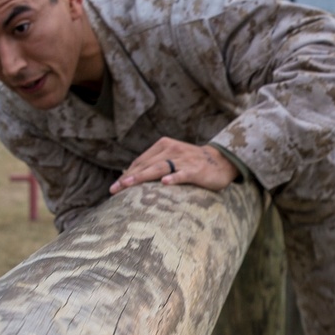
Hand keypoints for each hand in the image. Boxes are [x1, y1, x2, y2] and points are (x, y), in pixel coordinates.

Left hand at [109, 139, 238, 194]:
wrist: (220, 161)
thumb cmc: (190, 163)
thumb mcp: (171, 159)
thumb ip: (153, 165)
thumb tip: (129, 177)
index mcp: (163, 146)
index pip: (141, 161)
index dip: (127, 174)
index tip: (114, 187)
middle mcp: (172, 150)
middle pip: (146, 165)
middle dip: (130, 177)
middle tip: (116, 189)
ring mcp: (184, 160)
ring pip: (160, 168)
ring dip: (143, 176)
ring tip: (130, 184)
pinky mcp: (196, 170)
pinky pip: (182, 174)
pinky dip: (174, 178)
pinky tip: (164, 183)